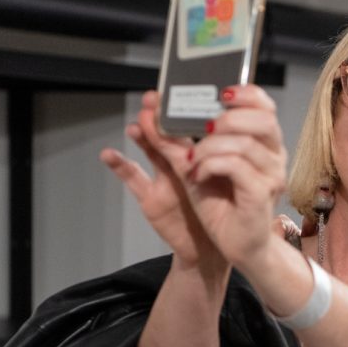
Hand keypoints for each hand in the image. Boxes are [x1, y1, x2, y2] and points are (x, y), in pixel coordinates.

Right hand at [101, 90, 220, 268]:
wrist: (211, 248)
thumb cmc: (222, 213)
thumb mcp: (228, 183)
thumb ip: (227, 160)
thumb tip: (238, 132)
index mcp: (201, 160)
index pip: (189, 131)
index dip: (183, 115)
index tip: (180, 98)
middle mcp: (179, 166)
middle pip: (167, 135)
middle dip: (159, 118)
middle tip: (152, 102)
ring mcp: (162, 180)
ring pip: (150, 151)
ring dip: (142, 135)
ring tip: (136, 123)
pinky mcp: (150, 197)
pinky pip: (133, 180)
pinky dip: (120, 166)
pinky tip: (109, 154)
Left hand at [181, 84, 289, 269]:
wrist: (235, 246)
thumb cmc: (221, 207)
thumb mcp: (191, 167)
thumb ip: (172, 140)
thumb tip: (149, 112)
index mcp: (262, 144)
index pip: (264, 105)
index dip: (245, 93)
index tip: (220, 94)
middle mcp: (273, 156)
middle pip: (261, 118)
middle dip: (225, 119)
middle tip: (201, 134)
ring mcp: (271, 175)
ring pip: (243, 142)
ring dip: (208, 148)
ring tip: (192, 163)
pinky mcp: (261, 193)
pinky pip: (236, 165)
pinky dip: (210, 165)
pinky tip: (199, 175)